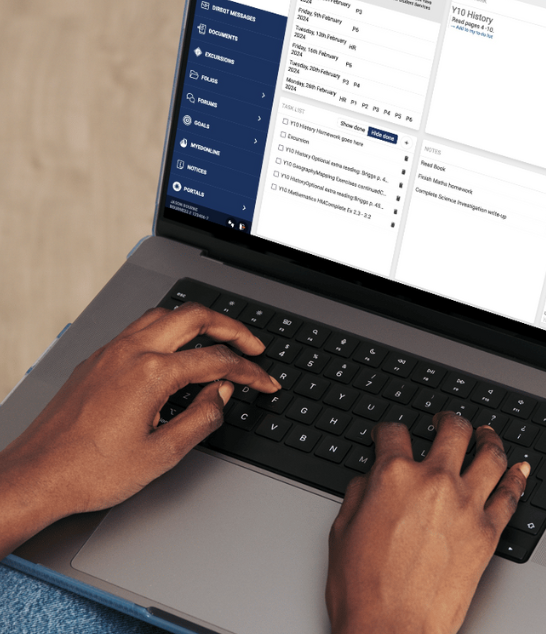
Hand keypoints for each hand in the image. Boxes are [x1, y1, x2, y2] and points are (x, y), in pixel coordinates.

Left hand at [0, 303, 279, 556]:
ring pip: (166, 314)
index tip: (264, 381)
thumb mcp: (161, 455)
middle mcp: (132, 352)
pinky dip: (170, 329)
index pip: (216, 361)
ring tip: (219, 338)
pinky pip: (142, 327)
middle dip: (232, 328)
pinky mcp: (98, 359)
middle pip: (195, 317)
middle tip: (253, 344)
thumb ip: (202, 418)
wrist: (35, 477)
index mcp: (151, 373)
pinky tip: (175, 349)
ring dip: (199, 321)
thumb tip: (222, 394)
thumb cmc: (88, 472)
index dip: (249, 371)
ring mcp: (112, 351)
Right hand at [326, 411, 529, 633]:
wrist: (391, 632)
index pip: (394, 433)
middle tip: (444, 420)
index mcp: (393, 475)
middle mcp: (434, 481)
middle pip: (452, 429)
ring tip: (486, 434)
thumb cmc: (363, 589)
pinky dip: (518, 477)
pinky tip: (519, 469)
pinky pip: (511, 495)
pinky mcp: (487, 532)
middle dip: (447, 418)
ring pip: (489, 454)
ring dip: (488, 438)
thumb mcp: (342, 530)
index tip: (388, 434)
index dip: (388, 430)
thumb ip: (359, 492)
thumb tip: (370, 478)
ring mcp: (466, 504)